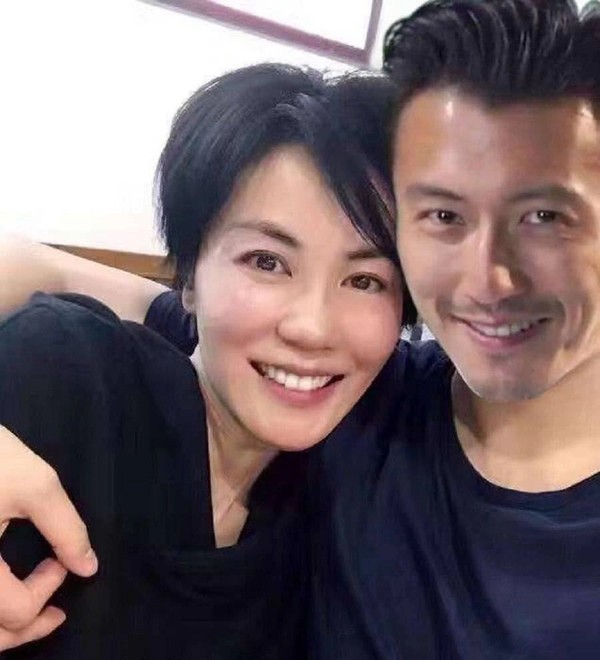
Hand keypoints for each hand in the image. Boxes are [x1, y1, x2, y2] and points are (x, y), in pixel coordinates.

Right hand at [0, 426, 97, 649]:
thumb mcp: (35, 486)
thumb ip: (66, 529)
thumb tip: (89, 567)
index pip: (14, 609)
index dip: (47, 588)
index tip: (61, 560)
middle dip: (24, 631)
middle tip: (55, 615)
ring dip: (2, 628)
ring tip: (33, 612)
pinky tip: (7, 588)